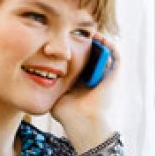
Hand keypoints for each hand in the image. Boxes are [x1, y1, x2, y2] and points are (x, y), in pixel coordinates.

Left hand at [51, 34, 118, 151]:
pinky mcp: (114, 77)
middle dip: (86, 43)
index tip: (64, 40)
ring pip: (105, 54)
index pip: (80, 62)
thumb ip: (51, 86)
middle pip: (93, 56)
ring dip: (98, 42)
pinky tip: (98, 37)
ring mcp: (106, 78)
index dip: (74, 50)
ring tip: (88, 31)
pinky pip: (115, 56)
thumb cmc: (69, 116)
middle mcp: (96, 80)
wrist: (84, 124)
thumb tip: (39, 75)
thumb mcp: (56, 96)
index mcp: (83, 84)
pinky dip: (109, 45)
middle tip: (76, 32)